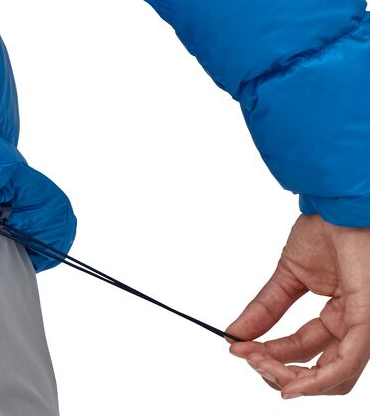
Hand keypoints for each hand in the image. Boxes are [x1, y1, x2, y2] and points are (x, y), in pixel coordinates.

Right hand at [224, 213, 369, 397]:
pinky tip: (288, 383)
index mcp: (339, 316)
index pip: (303, 349)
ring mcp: (364, 325)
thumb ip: (264, 307)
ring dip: (289, 377)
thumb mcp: (287, 277)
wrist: (335, 208)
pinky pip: (346, 362)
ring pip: (332, 376)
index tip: (237, 347)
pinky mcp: (368, 318)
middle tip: (245, 356)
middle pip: (318, 371)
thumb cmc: (323, 232)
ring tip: (255, 361)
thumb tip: (235, 331)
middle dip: (277, 369)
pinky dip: (316, 380)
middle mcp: (355, 327)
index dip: (269, 353)